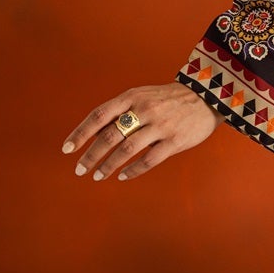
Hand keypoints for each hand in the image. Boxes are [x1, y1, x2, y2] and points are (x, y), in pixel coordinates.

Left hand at [62, 82, 216, 182]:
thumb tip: (94, 133)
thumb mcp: (143, 96)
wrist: (207, 97)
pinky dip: (133, 170)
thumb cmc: (169, 99)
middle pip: (109, 135)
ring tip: (97, 176)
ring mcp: (160, 126)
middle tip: (79, 170)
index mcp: (132, 97)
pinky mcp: (175, 141)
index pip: (99, 115)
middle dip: (91, 155)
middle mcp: (144, 110)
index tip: (66, 149)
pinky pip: (149, 160)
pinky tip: (123, 176)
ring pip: (127, 149)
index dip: (81, 133)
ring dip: (109, 165)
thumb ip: (122, 111)